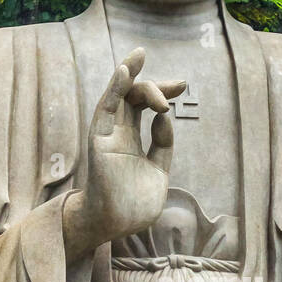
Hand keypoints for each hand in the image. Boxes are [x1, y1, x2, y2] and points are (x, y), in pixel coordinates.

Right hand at [62, 48, 184, 260]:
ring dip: (130, 73)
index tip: (182, 86)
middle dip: (157, 84)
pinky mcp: (99, 141)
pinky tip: (125, 71)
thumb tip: (165, 117)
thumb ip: (163, 145)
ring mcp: (108, 136)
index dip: (163, 93)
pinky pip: (105, 110)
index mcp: (132, 142)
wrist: (115, 226)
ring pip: (118, 96)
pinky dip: (115, 88)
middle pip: (134, 97)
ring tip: (141, 55)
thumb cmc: (133, 206)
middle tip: (180, 84)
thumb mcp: (159, 172)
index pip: (145, 108)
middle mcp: (119, 135)